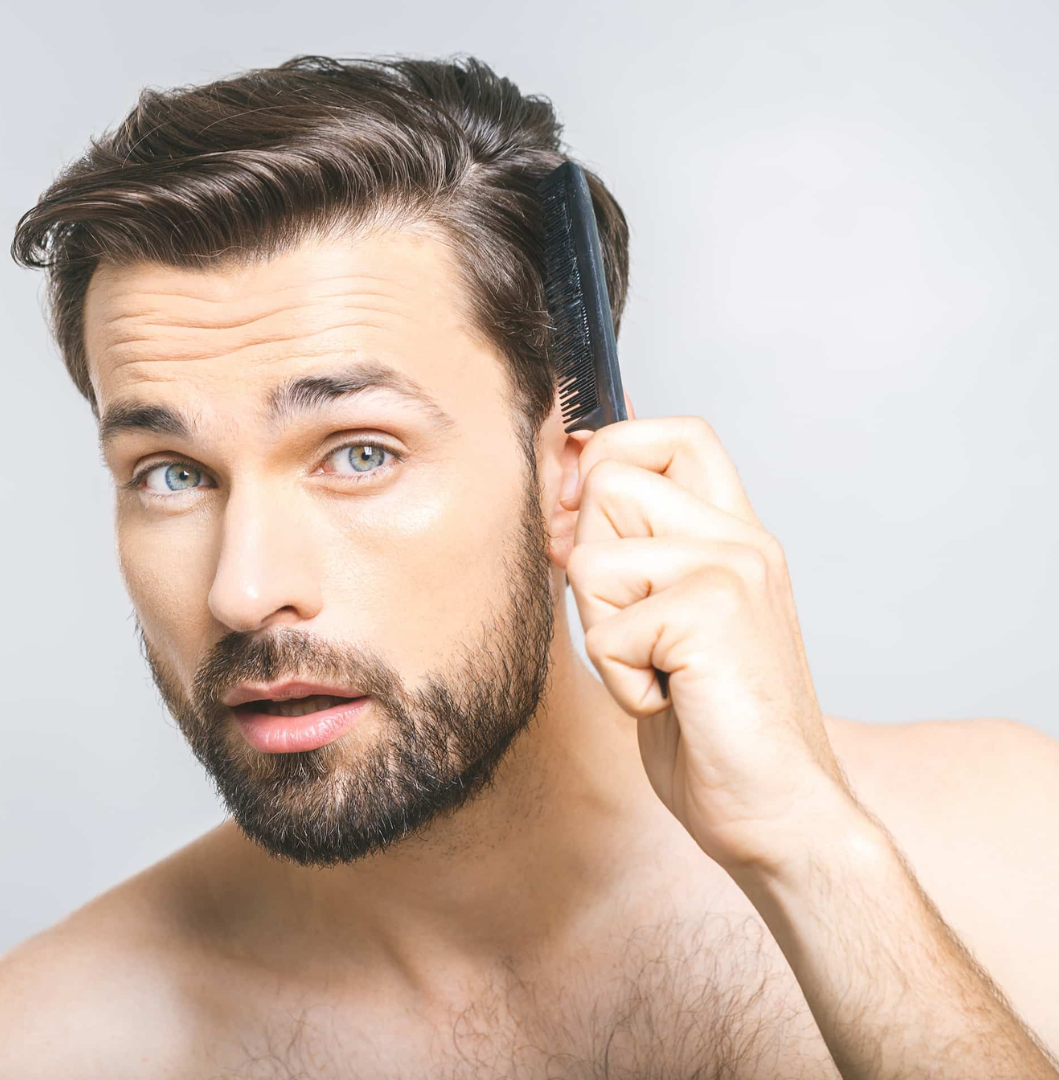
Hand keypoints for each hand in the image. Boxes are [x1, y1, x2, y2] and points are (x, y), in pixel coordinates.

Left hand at [561, 396, 859, 879]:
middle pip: (607, 482)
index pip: (671, 432)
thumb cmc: (713, 727)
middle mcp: (741, 538)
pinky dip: (621, 681)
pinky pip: (604, 629)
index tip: (585, 523)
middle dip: (590, 567)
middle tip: (641, 634)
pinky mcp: (712, 612)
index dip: (608, 457)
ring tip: (661, 672)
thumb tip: (561, 483)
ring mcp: (732, 569)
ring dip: (604, 632)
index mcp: (735, 534)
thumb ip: (632, 553)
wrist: (779, 812)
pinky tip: (671, 702)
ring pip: (592, 558)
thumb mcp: (664, 623)